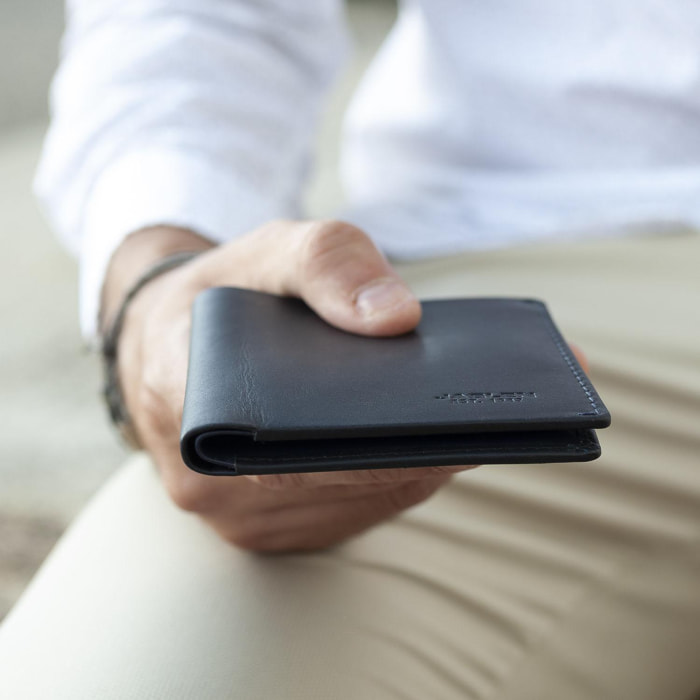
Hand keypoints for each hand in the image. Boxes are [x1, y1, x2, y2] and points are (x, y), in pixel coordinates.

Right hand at [104, 220, 475, 551]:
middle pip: (327, 484)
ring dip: (401, 472)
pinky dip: (384, 486)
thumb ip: (326, 263)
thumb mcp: (269, 250)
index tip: (439, 415)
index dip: (372, 442)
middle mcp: (202, 480)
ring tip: (447, 424)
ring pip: (344, 509)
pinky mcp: (266, 528)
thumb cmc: (222, 294)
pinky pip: (341, 518)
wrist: (172, 339)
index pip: (287, 446)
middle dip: (403, 452)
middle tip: (466, 412)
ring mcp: (235, 516)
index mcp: (182, 404)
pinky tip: (414, 446)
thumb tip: (398, 319)